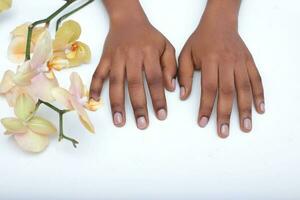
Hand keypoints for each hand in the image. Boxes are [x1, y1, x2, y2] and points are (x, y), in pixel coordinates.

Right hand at [90, 1, 175, 129]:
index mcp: (149, 54)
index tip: (161, 115)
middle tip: (141, 124)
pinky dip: (95, 87)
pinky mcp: (104, 58)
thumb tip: (171, 88)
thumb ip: (170, 66)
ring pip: (116, 82)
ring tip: (119, 121)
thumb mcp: (167, 46)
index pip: (155, 80)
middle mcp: (132, 57)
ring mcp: (116, 58)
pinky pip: (98, 74)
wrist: (128, 20)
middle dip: (138, 106)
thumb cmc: (149, 36)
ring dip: (116, 103)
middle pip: (135, 84)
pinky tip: (94, 101)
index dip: (158, 99)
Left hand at [178, 1, 264, 137]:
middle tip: (224, 132)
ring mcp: (240, 62)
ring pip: (245, 88)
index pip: (209, 88)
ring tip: (246, 126)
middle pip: (228, 91)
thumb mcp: (186, 54)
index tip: (203, 122)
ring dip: (246, 109)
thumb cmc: (200, 41)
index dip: (206, 106)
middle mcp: (227, 62)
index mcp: (210, 60)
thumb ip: (184, 75)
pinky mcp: (249, 62)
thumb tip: (183, 96)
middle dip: (226, 114)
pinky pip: (256, 79)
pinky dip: (259, 94)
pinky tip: (260, 109)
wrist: (219, 24)